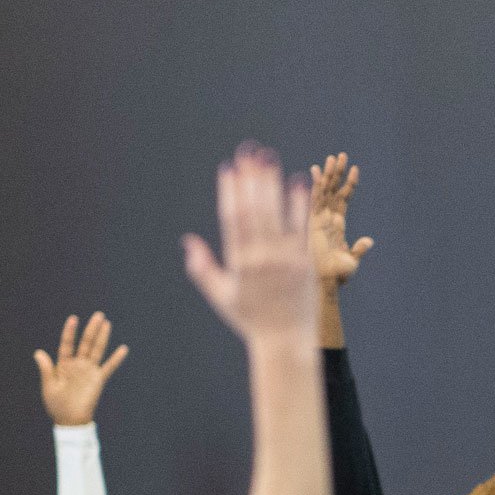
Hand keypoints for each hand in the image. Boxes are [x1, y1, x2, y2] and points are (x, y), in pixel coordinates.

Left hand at [35, 312, 129, 425]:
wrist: (70, 421)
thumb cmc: (57, 405)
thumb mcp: (49, 386)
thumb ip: (46, 369)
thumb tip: (38, 352)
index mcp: (64, 365)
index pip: (67, 344)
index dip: (70, 332)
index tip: (74, 319)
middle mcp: (78, 365)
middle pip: (86, 343)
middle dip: (91, 329)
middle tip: (98, 315)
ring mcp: (89, 372)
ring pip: (97, 350)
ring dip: (102, 337)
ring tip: (107, 323)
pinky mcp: (98, 380)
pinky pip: (108, 368)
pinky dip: (116, 359)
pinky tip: (123, 349)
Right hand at [182, 146, 316, 344]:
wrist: (286, 341)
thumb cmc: (251, 319)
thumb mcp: (222, 295)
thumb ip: (202, 268)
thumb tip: (187, 241)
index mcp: (239, 264)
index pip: (233, 219)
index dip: (230, 192)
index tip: (228, 168)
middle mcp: (262, 258)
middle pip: (255, 210)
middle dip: (251, 179)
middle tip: (249, 153)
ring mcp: (286, 260)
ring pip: (278, 214)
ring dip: (273, 184)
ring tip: (270, 159)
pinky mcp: (306, 263)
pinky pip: (304, 229)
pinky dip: (301, 205)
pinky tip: (299, 182)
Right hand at [308, 155, 371, 288]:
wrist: (324, 282)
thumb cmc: (336, 275)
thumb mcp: (351, 261)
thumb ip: (358, 249)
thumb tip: (369, 240)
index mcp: (337, 225)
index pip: (344, 199)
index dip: (350, 184)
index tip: (355, 169)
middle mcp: (327, 218)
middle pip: (333, 191)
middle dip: (337, 173)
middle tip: (342, 155)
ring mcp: (319, 218)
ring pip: (324, 191)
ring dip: (328, 174)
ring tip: (333, 157)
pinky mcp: (311, 221)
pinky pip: (315, 199)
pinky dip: (316, 185)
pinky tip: (317, 170)